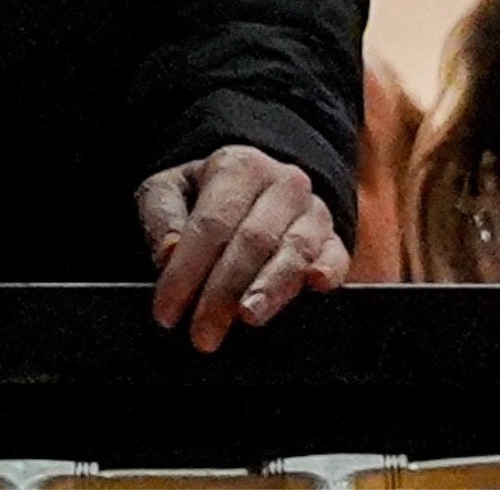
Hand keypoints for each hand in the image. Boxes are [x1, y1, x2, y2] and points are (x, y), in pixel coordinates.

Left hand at [138, 145, 348, 353]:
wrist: (255, 187)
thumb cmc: (206, 196)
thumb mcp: (170, 190)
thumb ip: (162, 216)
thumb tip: (168, 252)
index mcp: (238, 166)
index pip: (211, 223)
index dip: (186, 271)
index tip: (166, 311)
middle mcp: (282, 184)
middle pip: (252, 240)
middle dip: (223, 291)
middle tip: (201, 333)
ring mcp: (313, 211)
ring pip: (294, 249)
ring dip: (270, 287)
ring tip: (248, 317)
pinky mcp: (334, 239)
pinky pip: (337, 255)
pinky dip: (328, 270)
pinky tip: (316, 285)